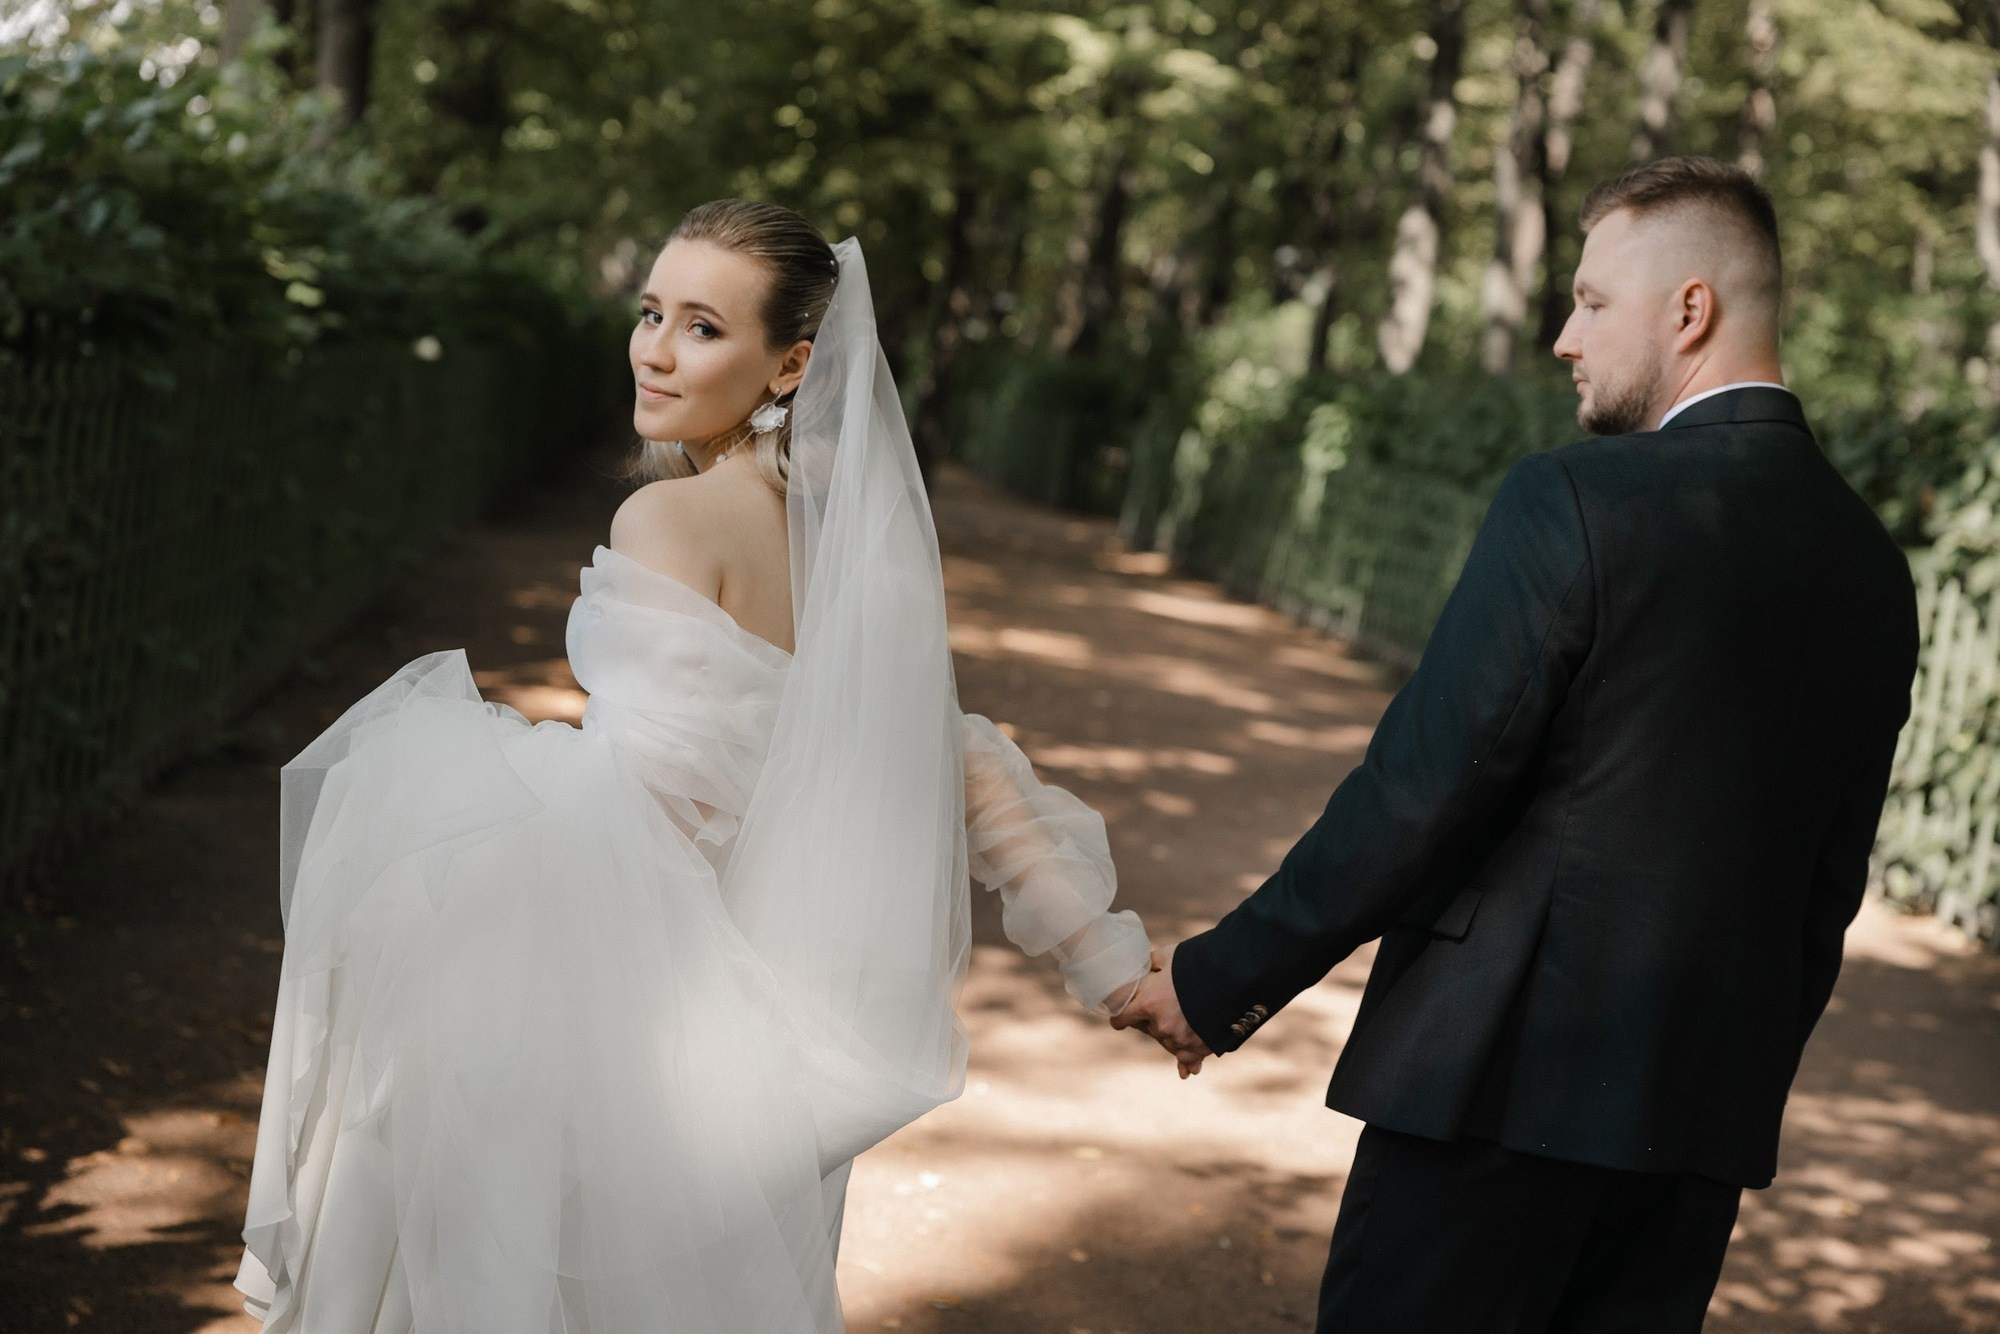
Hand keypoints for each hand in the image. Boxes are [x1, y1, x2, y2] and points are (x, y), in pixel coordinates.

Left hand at [1109, 942, 1213, 1077]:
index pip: (1124, 1018)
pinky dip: (1189, 1062)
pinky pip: (1188, 1058)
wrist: (1234, 975)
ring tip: (1180, 1032)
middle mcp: (1161, 1025)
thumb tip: (1148, 965)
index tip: (1120, 1020)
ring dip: (1173, 1038)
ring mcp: (1181, 1039)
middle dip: (1154, 1022)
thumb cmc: (1198, 962)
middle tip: (1165, 1011)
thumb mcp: (1170, 955)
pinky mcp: (1200, 1047)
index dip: (1121, 1018)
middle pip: (1150, 1030)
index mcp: (1149, 1003)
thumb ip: (1155, 963)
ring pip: (1169, 1043)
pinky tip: (1187, 1071)